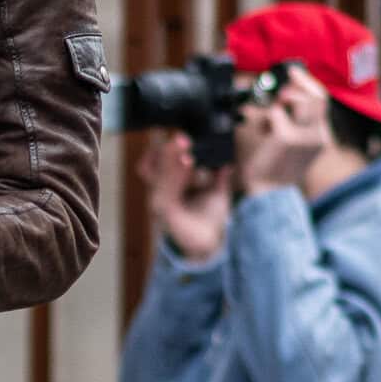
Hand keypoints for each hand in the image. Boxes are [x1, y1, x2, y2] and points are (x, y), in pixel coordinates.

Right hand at [138, 132, 230, 262]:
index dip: (166, 148)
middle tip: (182, 137)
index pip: (156, 162)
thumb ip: (219, 177)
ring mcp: (159, 201)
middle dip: (168, 148)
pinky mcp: (164, 210)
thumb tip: (226, 162)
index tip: (182, 137)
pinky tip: (187, 162)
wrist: (211, 244)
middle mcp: (160, 192)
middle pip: (154, 163)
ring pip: (160, 173)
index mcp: (169, 187)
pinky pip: (167, 187)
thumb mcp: (217, 192)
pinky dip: (176, 173)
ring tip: (185, 144)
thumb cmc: (210, 221)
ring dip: (172, 157)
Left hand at [237, 65, 329, 194]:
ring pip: (297, 101)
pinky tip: (257, 129)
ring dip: (279, 102)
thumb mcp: (288, 143)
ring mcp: (303, 137)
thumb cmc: (274, 169)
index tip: (293, 72)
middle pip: (315, 97)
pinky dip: (262, 117)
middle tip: (280, 87)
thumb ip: (289, 120)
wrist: (266, 193)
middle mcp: (316, 136)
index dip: (308, 82)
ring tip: (269, 113)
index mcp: (319, 136)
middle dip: (297, 85)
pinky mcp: (286, 138)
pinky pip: (273, 114)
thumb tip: (279, 94)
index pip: (321, 100)